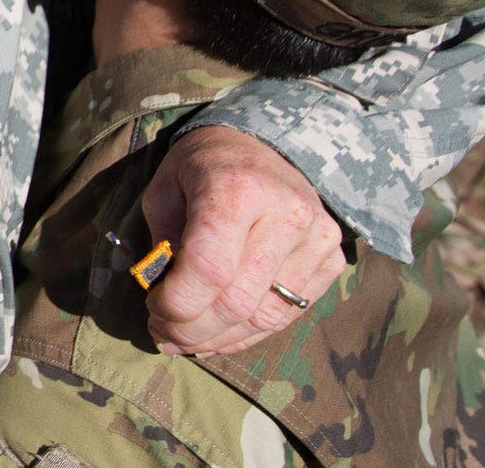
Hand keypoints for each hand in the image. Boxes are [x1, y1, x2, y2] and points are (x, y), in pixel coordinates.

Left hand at [139, 126, 345, 355]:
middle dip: (191, 330)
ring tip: (186, 339)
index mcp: (238, 189)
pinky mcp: (332, 259)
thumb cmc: (202, 169)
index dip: (175, 302)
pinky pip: (287, 316)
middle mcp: (286, 214)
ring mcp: (317, 239)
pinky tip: (219, 333)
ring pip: (264, 318)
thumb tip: (166, 301)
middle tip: (163, 334)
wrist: (261, 145)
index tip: (152, 306)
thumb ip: (162, 245)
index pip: (208, 268)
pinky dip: (248, 333)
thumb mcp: (164, 192)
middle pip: (237, 302)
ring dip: (217, 339)